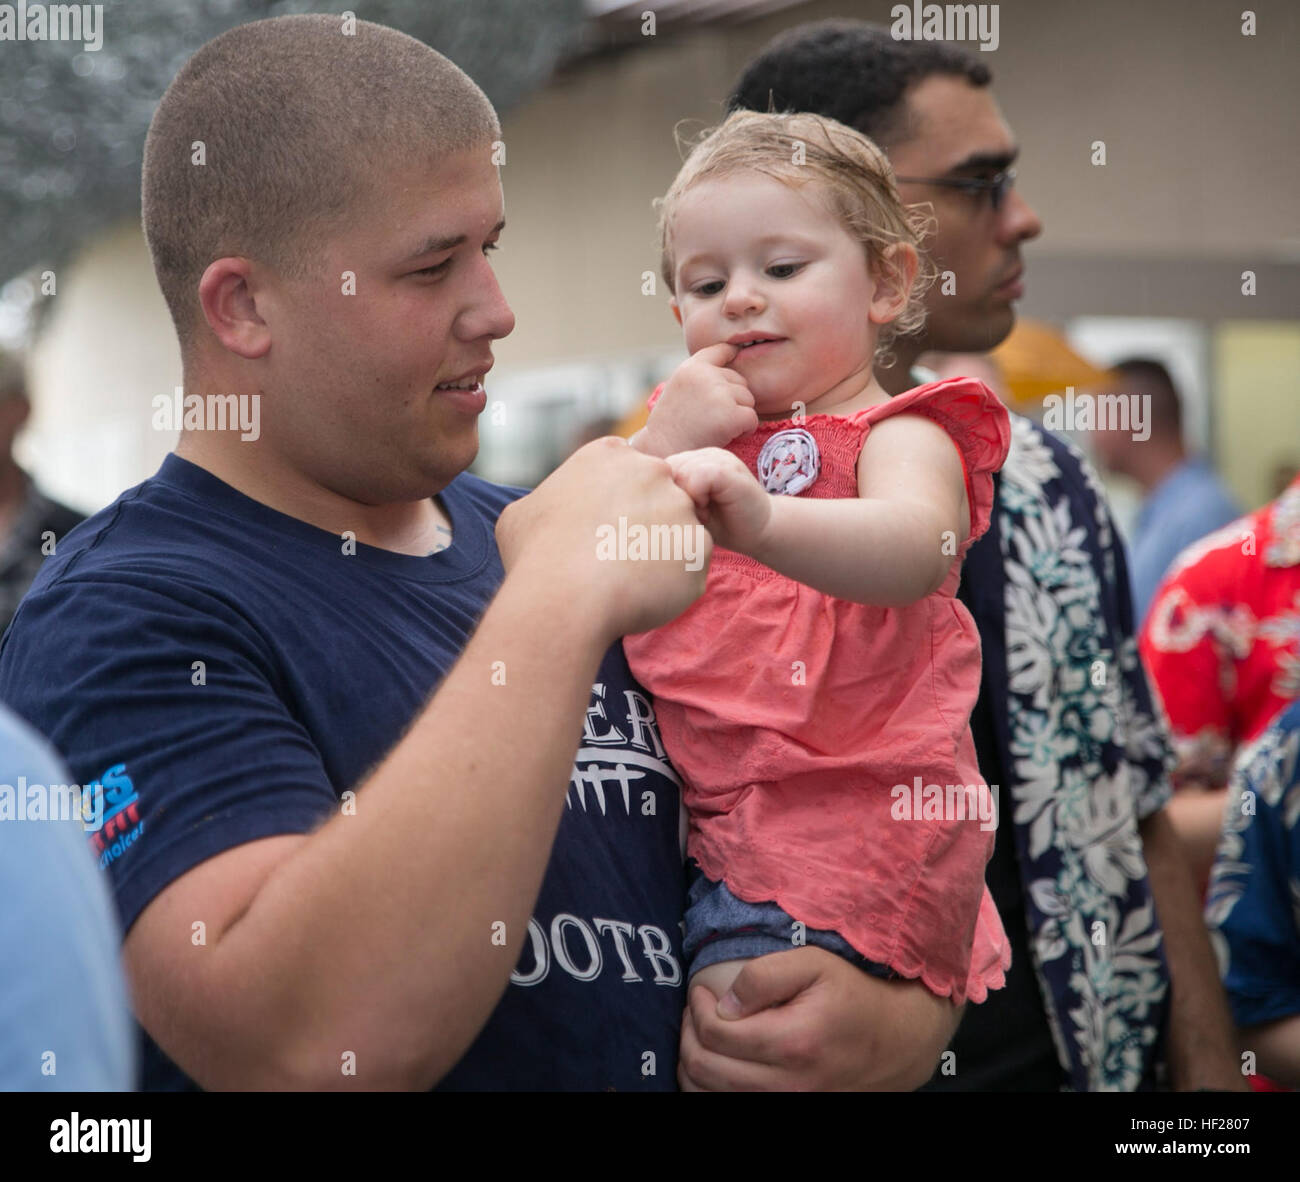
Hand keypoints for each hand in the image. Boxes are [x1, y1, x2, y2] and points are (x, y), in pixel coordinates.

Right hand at [495, 436, 710, 638]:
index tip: (600, 533)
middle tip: (616, 560)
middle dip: (643, 527)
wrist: (567, 596)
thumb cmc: (537, 556)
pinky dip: (673, 585)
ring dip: (659, 556)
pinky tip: (643, 597)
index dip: (614, 508)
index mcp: (609, 454)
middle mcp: (652, 470)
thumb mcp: (522, 514)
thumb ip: (546, 502)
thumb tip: (547, 514)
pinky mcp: (699, 545)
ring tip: (628, 583)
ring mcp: (681, 506)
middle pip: (657, 498)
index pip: (626, 475)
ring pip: (676, 533)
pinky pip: (691, 567)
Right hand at [632, 343, 757, 457]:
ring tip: (716, 427)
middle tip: (712, 418)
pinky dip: (744, 430)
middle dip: (733, 399)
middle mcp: (707, 375)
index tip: (736, 355)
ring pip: (748, 400)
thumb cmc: (670, 426)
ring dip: (738, 415)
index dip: (732, 353)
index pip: (721, 350)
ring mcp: (720, 394)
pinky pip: (752, 419)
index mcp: (692, 367)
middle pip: (740, 381)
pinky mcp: (732, 414)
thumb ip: (700, 377)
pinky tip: (725, 436)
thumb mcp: (678, 389)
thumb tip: (728, 361)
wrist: (663, 451)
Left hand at [666, 447, 770, 556]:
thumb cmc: (722, 524)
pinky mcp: (728, 470)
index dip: (665, 494)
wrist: (760, 531)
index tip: (683, 511)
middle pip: (666, 469)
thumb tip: (639, 494)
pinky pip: (696, 476)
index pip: (659, 470)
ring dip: (686, 498)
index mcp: (693, 461)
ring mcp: (718, 458)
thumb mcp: (689, 508)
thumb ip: (669, 495)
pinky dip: (697, 497)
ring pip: (679, 471)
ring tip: (702, 511)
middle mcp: (705, 454)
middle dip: (673, 495)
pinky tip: (708, 510)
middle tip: (693, 512)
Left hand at [678, 947, 960, 1090]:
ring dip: (694, 1062)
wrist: (899, 1040)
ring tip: (704, 1034)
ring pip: (708, 1096)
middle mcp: (788, 1085)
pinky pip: (729, 1107)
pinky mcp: (789, 1112)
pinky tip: (718, 1062)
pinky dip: (711, 1087)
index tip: (702, 990)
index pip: (715, 1033)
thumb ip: (764, 975)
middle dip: (689, 1034)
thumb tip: (725, 1002)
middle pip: (704, 1069)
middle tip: (698, 1010)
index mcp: (792, 1043)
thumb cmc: (854, 995)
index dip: (698, 1007)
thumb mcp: (815, 964)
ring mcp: (789, 1106)